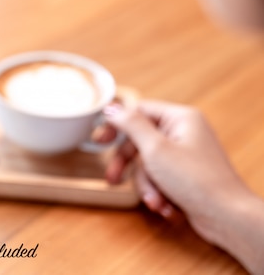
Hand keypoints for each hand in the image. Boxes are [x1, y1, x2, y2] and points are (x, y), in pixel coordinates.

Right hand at [99, 100, 263, 272]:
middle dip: (130, 167)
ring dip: (147, 185)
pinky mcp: (185, 175)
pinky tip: (166, 206)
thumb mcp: (155, 149)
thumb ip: (130, 125)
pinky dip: (158, 193)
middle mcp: (184, 133)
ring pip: (147, 165)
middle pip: (140, 142)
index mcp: (180, 118)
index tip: (99, 139)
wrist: (226, 218)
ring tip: (156, 201)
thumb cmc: (197, 180)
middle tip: (113, 178)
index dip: (117, 125)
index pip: (139, 111)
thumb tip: (112, 108)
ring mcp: (185, 155)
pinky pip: (159, 179)